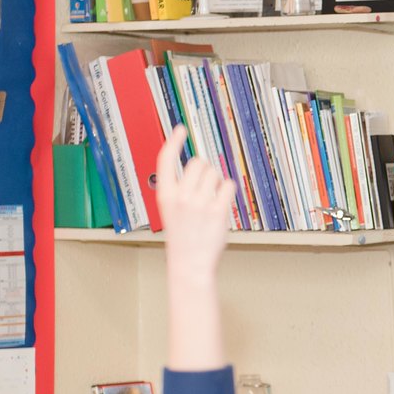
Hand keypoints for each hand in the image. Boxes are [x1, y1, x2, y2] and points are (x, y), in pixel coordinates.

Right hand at [155, 126, 235, 284]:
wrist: (190, 263)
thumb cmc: (183, 237)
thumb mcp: (171, 210)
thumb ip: (180, 189)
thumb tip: (200, 166)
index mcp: (165, 195)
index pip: (165, 160)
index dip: (174, 142)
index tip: (181, 129)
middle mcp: (181, 196)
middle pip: (198, 163)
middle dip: (204, 171)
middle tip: (204, 190)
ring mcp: (199, 203)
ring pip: (215, 173)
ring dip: (216, 183)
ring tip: (210, 202)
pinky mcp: (217, 210)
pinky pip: (228, 185)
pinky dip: (227, 192)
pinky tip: (220, 206)